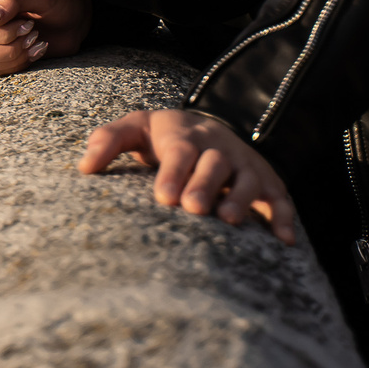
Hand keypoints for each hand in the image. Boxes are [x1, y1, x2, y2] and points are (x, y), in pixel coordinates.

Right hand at [0, 0, 91, 74]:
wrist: (72, 18)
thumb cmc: (56, 1)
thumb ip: (12, 1)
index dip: (1, 34)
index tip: (28, 24)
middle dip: (9, 48)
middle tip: (33, 33)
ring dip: (13, 58)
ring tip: (34, 42)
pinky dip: (18, 65)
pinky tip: (34, 51)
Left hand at [78, 109, 297, 244]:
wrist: (206, 126)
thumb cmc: (163, 136)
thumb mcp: (135, 128)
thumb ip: (109, 140)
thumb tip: (84, 167)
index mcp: (185, 135)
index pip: (180, 151)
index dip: (173, 172)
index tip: (163, 198)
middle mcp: (218, 148)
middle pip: (215, 163)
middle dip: (205, 185)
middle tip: (193, 209)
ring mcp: (244, 165)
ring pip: (248, 179)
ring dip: (241, 199)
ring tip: (227, 222)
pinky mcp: (266, 182)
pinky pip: (280, 198)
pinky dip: (284, 217)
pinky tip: (284, 241)